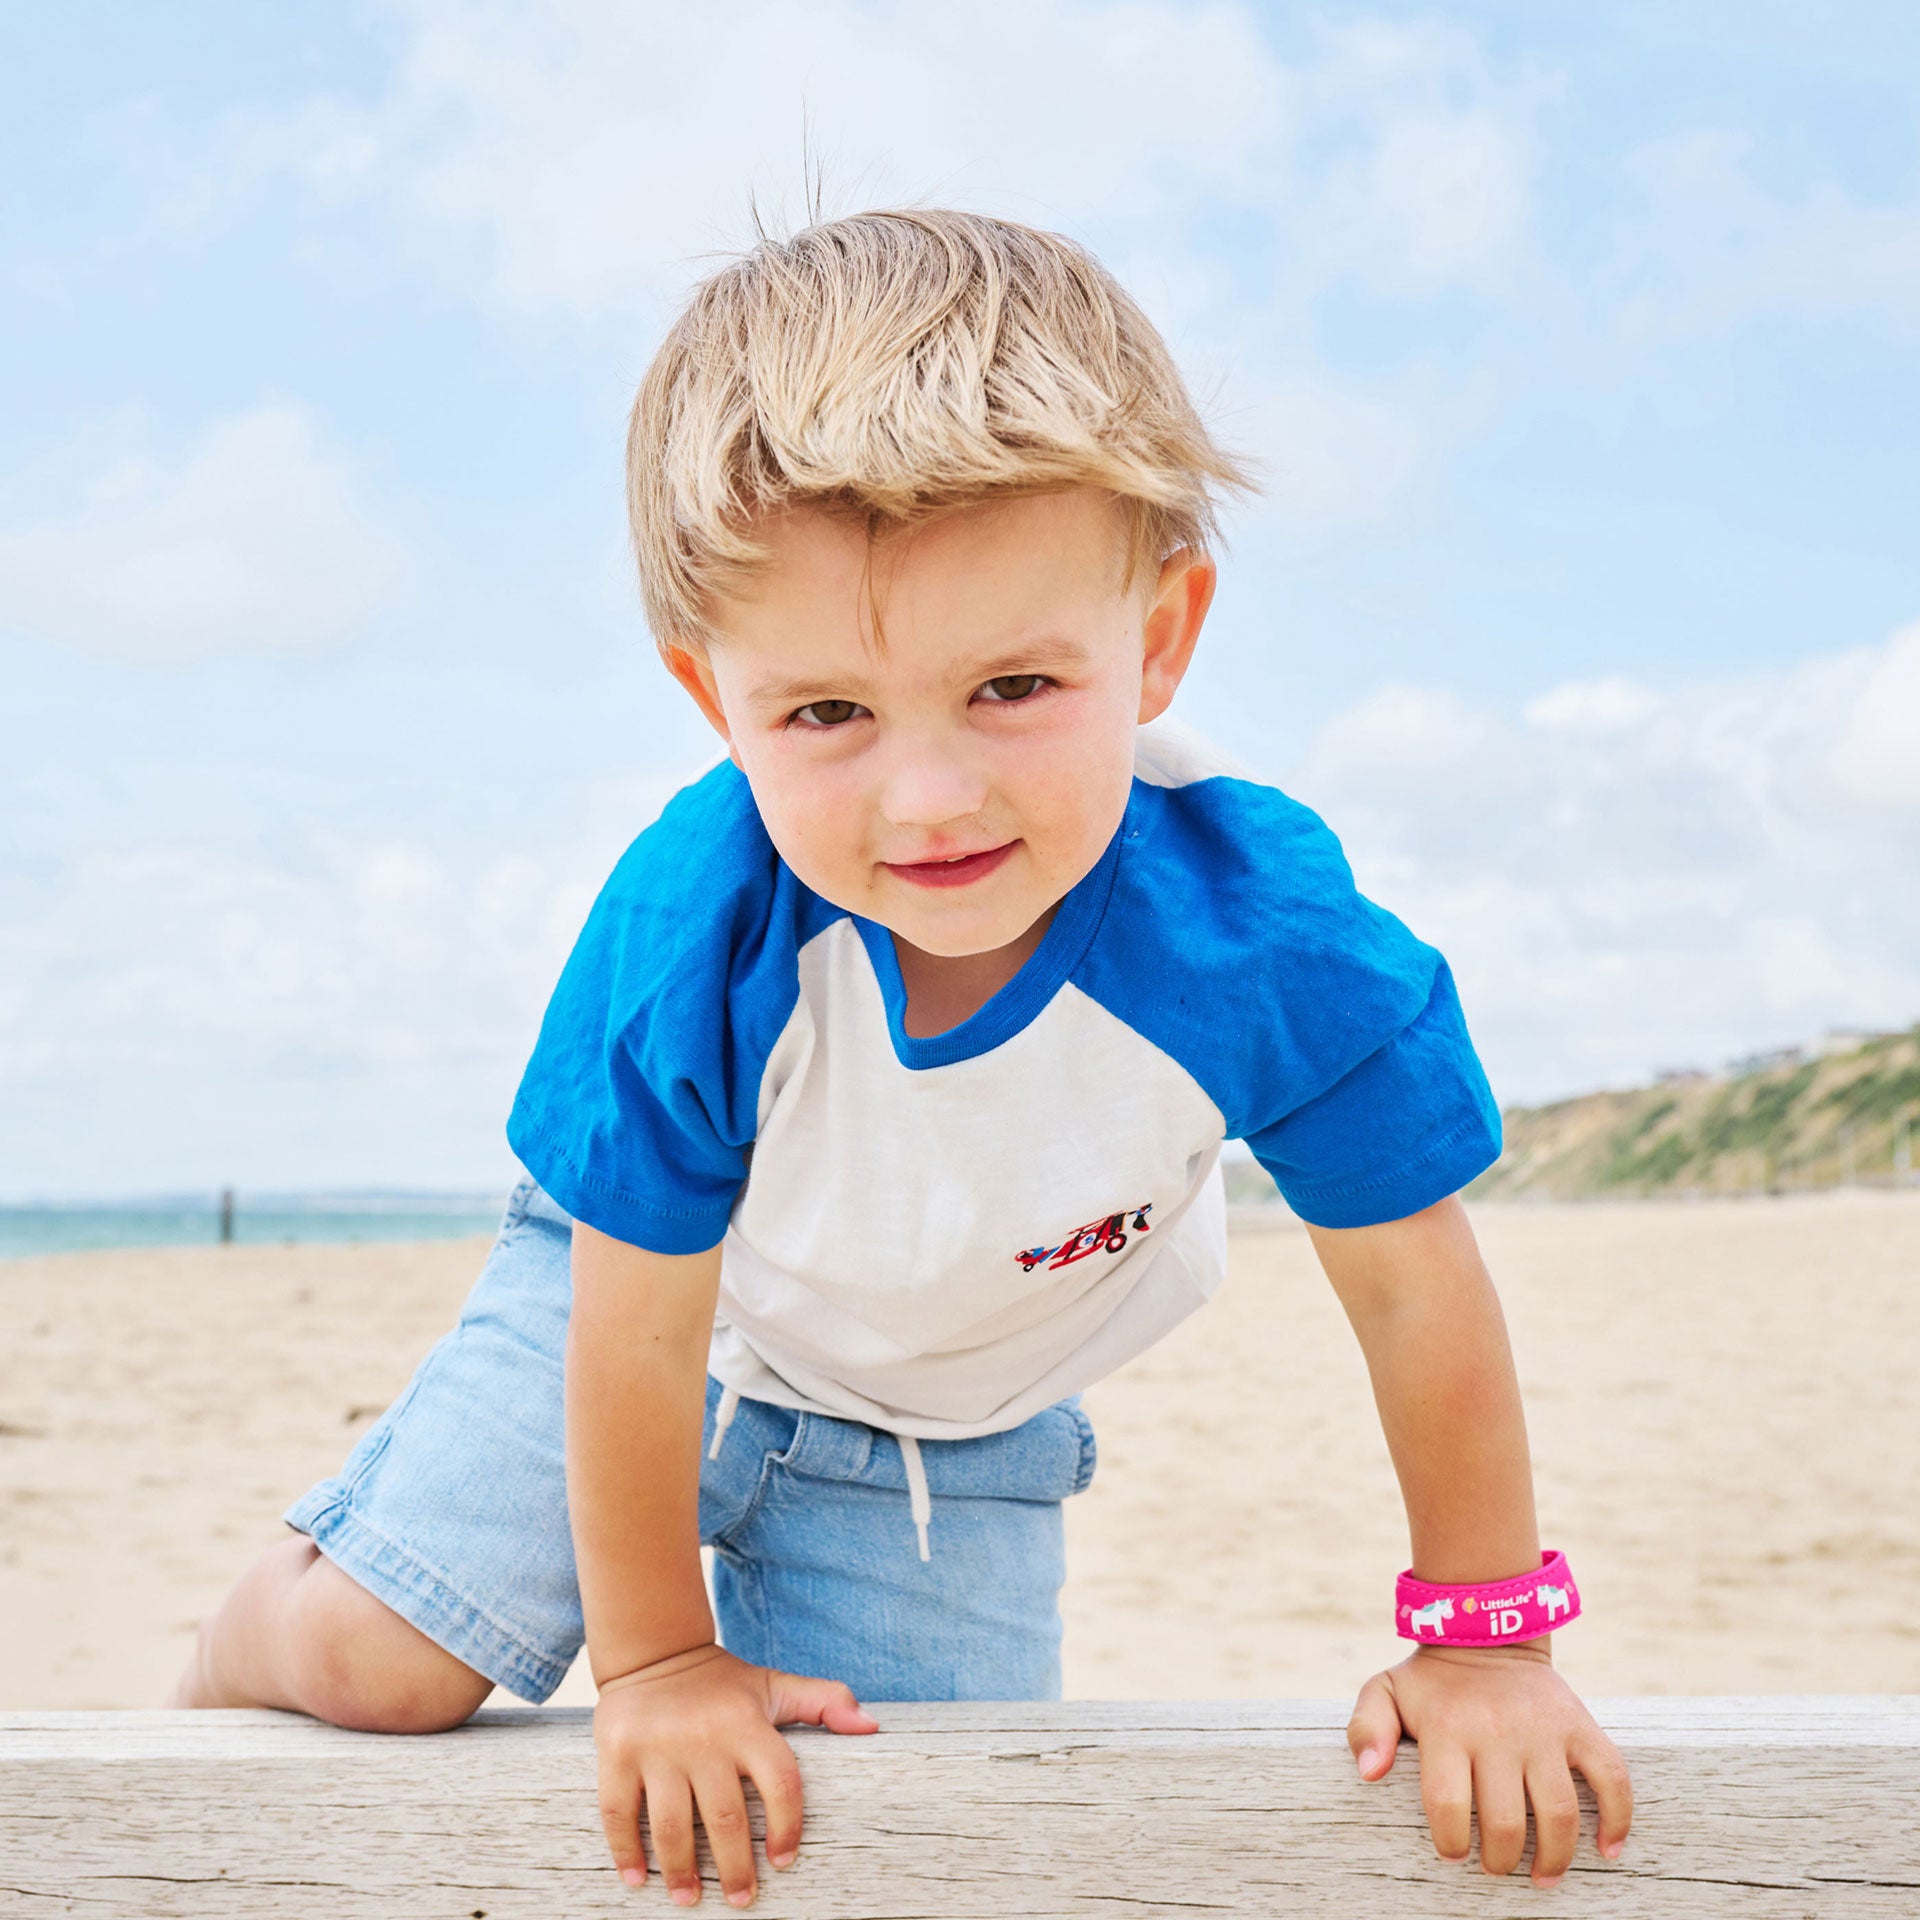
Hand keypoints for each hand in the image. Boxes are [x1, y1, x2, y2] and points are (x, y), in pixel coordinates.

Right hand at [593, 1641, 878, 1905]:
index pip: (780, 1782)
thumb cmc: (723, 1684)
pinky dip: (626, 1851)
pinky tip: (638, 1880)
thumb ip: (824, 1701)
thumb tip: (873, 1726)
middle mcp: (703, 1736)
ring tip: (691, 1898)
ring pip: (670, 1824)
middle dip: (735, 1867)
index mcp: (746, 1722)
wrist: (655, 1651)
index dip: (787, 1826)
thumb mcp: (774, 1686)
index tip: (784, 1861)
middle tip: (741, 1899)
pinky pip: (618, 1812)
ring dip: (681, 1870)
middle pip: (725, 1816)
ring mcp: (656, 1746)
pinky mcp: (616, 1753)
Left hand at [1346, 1644, 1632, 1888]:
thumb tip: (1369, 1773)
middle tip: (1496, 1867)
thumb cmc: (1431, 1680)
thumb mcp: (1385, 1691)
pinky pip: (1612, 1778)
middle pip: (1506, 1821)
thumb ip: (1368, 1729)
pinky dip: (1617, 1820)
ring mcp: (1544, 1729)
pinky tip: (1608, 1850)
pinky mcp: (1580, 1725)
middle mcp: (1498, 1730)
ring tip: (1543, 1877)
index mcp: (1448, 1727)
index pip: (1448, 1806)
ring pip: (1560, 1812)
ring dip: (1554, 1858)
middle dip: (1501, 1860)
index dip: (1450, 1842)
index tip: (1453, 1854)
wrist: (1487, 1633)